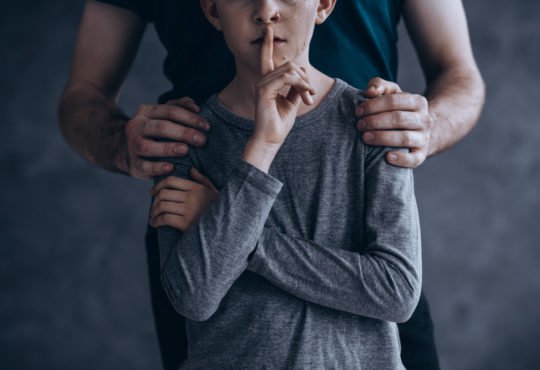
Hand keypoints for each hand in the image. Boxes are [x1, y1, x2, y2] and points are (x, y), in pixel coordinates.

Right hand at [122, 97, 210, 178]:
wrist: (132, 152)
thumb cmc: (156, 132)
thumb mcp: (165, 116)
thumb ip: (180, 107)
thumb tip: (195, 107)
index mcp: (146, 112)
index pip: (170, 110)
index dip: (190, 118)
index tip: (206, 126)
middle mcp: (136, 127)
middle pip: (160, 127)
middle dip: (183, 133)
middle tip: (201, 140)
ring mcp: (133, 146)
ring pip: (147, 146)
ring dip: (168, 148)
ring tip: (185, 150)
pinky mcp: (134, 165)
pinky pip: (144, 166)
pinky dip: (157, 168)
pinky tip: (171, 168)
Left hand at [149, 167, 218, 231]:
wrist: (226, 228)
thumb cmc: (219, 209)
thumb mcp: (213, 191)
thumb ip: (202, 179)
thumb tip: (191, 169)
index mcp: (196, 188)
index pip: (171, 181)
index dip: (158, 185)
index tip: (152, 192)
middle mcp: (191, 197)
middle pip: (164, 193)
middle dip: (154, 200)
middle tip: (153, 207)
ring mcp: (188, 210)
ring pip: (162, 206)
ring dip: (154, 212)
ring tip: (153, 216)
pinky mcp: (186, 224)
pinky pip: (165, 218)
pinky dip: (157, 221)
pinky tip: (155, 223)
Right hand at [253, 25, 315, 145]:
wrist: (271, 139)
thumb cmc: (280, 123)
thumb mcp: (292, 102)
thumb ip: (296, 88)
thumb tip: (303, 78)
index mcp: (267, 82)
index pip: (266, 58)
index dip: (267, 44)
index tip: (267, 30)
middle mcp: (263, 81)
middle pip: (289, 65)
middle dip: (304, 78)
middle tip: (310, 94)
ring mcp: (262, 84)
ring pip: (290, 70)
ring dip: (304, 82)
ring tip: (309, 96)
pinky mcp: (264, 90)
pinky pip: (287, 78)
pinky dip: (300, 84)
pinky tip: (306, 94)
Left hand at [356, 77, 432, 167]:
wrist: (417, 132)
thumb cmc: (397, 111)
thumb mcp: (391, 94)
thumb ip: (379, 85)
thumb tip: (370, 91)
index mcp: (418, 102)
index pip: (394, 101)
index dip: (373, 106)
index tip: (358, 111)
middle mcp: (425, 120)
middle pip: (398, 119)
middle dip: (375, 122)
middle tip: (359, 125)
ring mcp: (424, 138)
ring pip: (404, 138)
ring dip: (382, 138)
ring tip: (365, 137)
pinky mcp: (421, 155)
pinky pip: (413, 159)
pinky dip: (400, 159)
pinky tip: (386, 157)